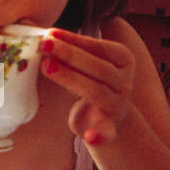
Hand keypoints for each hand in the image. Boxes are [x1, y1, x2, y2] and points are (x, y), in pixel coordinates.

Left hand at [40, 27, 134, 144]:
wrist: (111, 117)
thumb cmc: (92, 81)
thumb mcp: (89, 63)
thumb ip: (73, 51)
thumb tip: (44, 36)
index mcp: (123, 59)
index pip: (98, 47)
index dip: (74, 39)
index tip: (51, 32)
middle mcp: (125, 80)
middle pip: (97, 67)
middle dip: (69, 55)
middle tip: (44, 45)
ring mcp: (118, 103)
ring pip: (96, 91)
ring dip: (70, 79)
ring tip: (46, 66)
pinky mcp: (110, 127)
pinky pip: (107, 132)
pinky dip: (98, 135)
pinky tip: (88, 136)